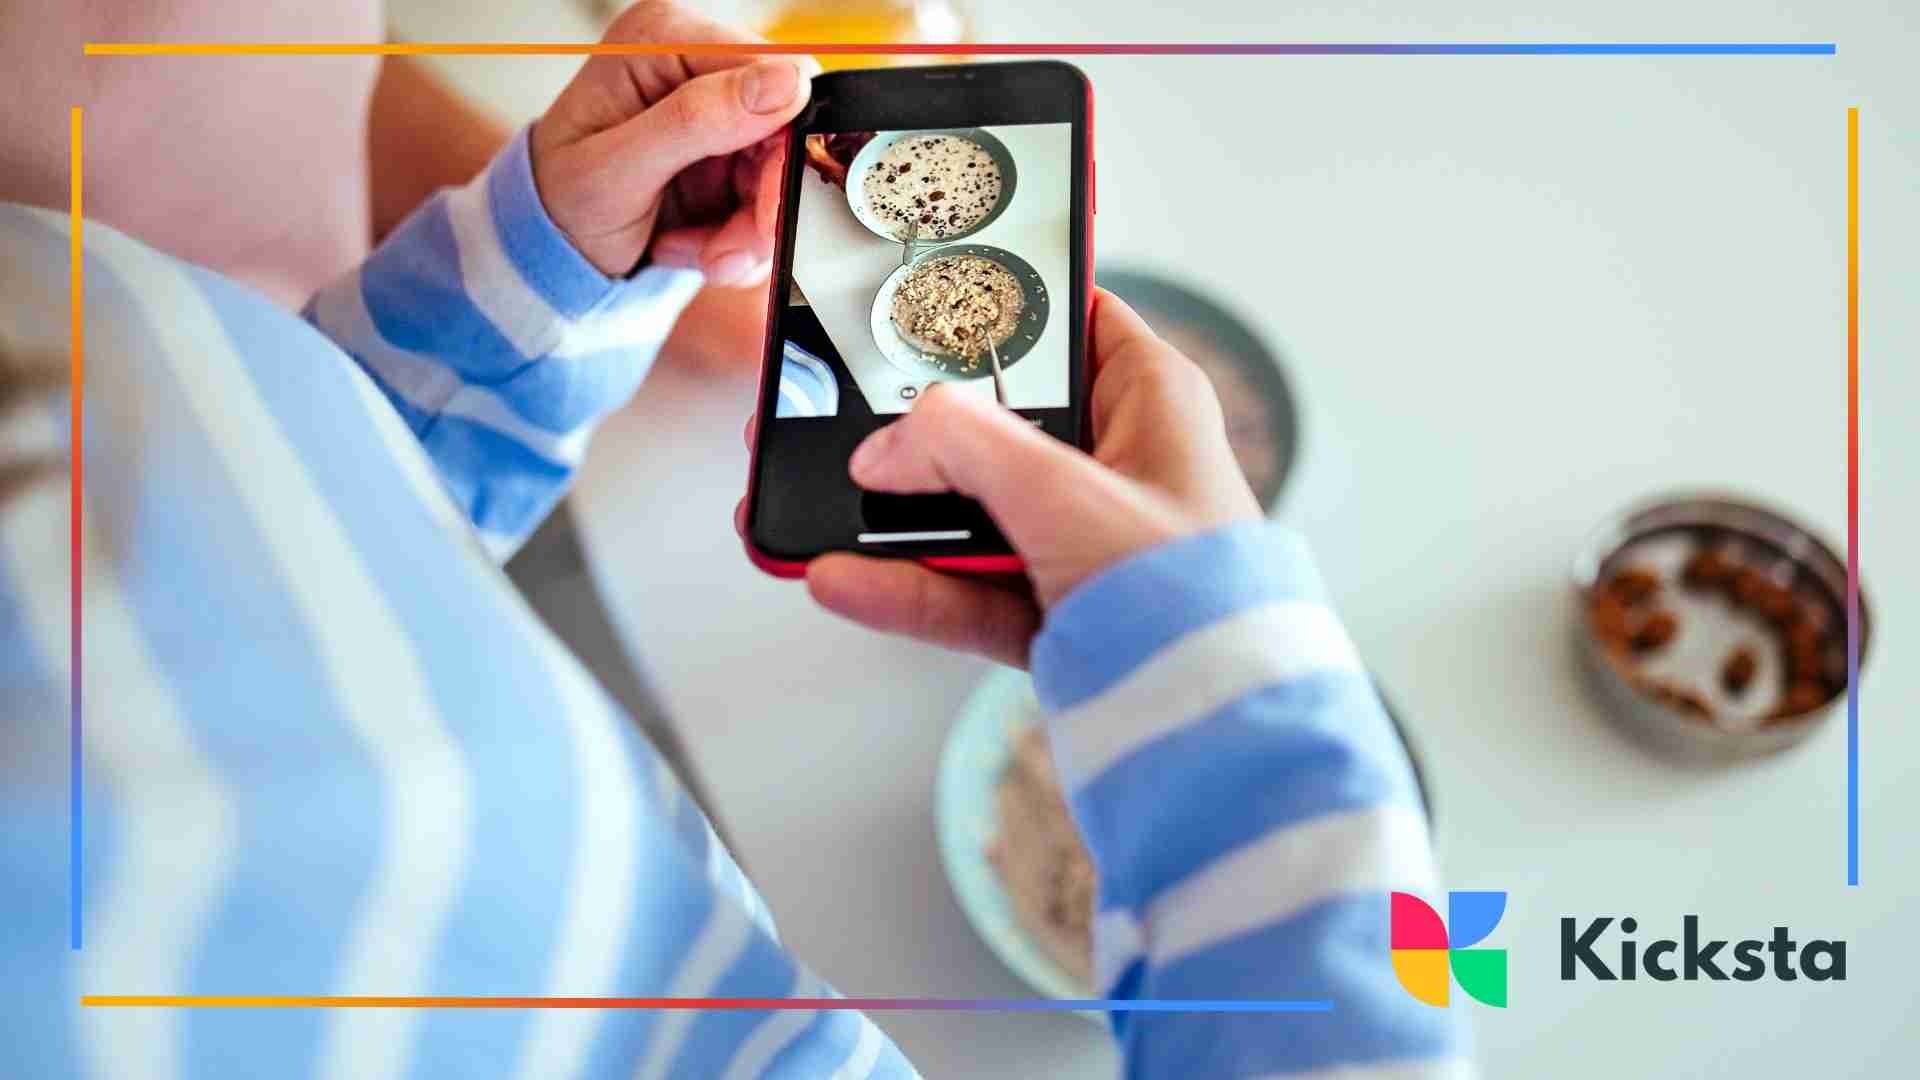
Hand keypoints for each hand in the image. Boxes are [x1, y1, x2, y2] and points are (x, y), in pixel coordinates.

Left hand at [530, 2, 819, 281]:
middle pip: (786, 129)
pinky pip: (767, 200)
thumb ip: (696, 119)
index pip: (770, 71)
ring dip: (748, 233)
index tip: (765, 210)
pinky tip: (693, 246)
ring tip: (700, 256)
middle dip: (762, 204)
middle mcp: (695, 65)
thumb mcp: (617, 167)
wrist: (548, 249)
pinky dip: (738, 239)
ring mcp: (716, 112)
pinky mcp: (729, 155)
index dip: (782, 145)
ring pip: (782, 174)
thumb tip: (784, 84)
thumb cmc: (559, 200)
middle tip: (727, 255)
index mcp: (664, 39)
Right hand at [802, 289, 1262, 665]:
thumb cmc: (1189, 597)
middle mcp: (1117, 464)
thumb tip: (886, 445)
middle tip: (844, 419)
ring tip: (818, 513)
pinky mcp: (1054, 612)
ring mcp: (1081, 542)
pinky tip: (845, 580)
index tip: (928, 300)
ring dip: (897, 520)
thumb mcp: (1065, 492)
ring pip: (972, 512)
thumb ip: (964, 448)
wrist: (1213, 730)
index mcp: (1150, 401)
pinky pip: (965, 588)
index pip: (1071, 320)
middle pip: (999, 422)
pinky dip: (907, 588)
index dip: (1004, 305)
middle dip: (919, 430)